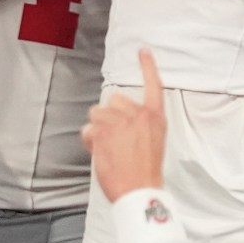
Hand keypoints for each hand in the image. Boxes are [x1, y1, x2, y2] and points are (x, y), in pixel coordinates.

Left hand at [81, 47, 168, 201]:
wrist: (141, 191)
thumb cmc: (144, 172)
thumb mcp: (151, 142)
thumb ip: (137, 125)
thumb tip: (115, 120)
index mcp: (156, 119)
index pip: (154, 87)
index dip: (147, 67)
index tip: (143, 50)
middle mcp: (139, 115)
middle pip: (112, 100)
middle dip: (109, 116)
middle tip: (117, 140)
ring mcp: (120, 121)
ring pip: (96, 113)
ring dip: (98, 128)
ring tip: (110, 148)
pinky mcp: (102, 131)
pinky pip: (87, 129)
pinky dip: (89, 140)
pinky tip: (101, 153)